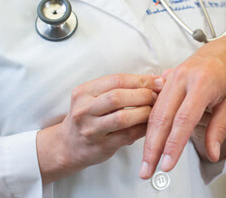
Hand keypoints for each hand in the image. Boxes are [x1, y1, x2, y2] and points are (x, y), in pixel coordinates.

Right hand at [37, 74, 163, 183]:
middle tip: (157, 96)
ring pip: (122, 118)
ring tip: (155, 110)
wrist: (68, 145)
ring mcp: (90, 129)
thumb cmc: (88, 117)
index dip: (141, 80)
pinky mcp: (100, 146)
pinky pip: (127, 136)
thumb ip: (120, 88)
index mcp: (83, 92)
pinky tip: (150, 125)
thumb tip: (155, 80)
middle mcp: (83, 109)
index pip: (116, 80)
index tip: (157, 81)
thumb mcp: (94, 97)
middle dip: (143, 94)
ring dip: (144, 112)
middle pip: (118, 97)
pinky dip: (143, 129)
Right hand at [139, 35, 225, 178]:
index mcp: (203, 82)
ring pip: (154, 111)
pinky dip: (150, 125)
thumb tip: (212, 152)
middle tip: (147, 170)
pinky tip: (149, 142)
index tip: (167, 164)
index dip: (174, 144)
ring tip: (146, 161)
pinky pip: (156, 104)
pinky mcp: (167, 79)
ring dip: (149, 138)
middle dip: (153, 147)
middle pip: (162, 117)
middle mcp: (183, 77)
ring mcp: (173, 76)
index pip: (184, 119)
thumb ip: (220, 128)